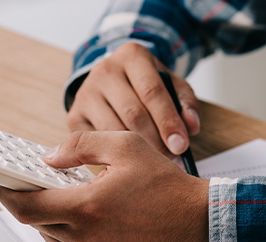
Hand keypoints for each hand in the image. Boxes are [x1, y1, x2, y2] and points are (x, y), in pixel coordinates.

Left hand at [0, 131, 209, 241]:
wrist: (198, 223)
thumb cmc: (166, 187)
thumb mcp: (124, 146)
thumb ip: (79, 146)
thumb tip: (49, 156)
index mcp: (86, 208)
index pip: (26, 207)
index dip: (9, 194)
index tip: (6, 182)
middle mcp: (85, 238)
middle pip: (35, 222)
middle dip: (31, 201)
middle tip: (38, 182)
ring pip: (50, 236)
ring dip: (49, 216)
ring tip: (65, 195)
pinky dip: (66, 231)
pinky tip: (83, 213)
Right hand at [67, 42, 200, 157]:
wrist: (112, 82)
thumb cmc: (145, 86)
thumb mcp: (171, 86)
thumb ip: (186, 104)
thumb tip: (191, 127)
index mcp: (132, 56)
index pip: (152, 91)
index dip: (168, 121)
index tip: (181, 145)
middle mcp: (104, 70)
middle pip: (132, 113)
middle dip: (154, 141)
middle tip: (170, 158)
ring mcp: (85, 93)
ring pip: (113, 130)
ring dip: (134, 151)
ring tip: (153, 161)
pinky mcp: (74, 115)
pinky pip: (97, 141)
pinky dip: (114, 154)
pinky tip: (128, 158)